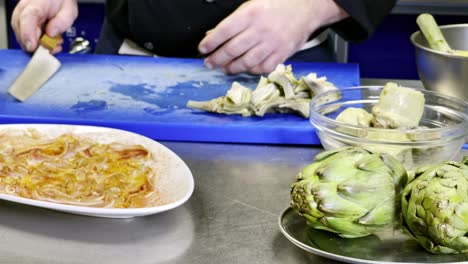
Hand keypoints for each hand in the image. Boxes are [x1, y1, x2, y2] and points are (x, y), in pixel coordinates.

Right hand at [11, 0, 77, 52]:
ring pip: (22, 38)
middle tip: (54, 46)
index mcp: (35, 5)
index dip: (28, 35)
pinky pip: (26, 38)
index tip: (33, 47)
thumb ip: (62, 22)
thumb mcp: (69, 10)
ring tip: (55, 42)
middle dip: (37, 45)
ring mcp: (21, 18)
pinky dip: (37, 43)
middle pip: (22, 32)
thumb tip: (51, 34)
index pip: (26, 19)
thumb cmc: (61, 1)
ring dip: (38, 45)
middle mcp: (24, 10)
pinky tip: (49, 41)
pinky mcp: (23, 24)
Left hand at [198, 0, 347, 74]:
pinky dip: (252, 71)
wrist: (306, 7)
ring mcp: (272, 44)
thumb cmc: (276, 5)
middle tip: (209, 63)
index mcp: (250, 14)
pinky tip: (245, 69)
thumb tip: (214, 36)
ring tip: (225, 68)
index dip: (211, 43)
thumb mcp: (252, 5)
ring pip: (246, 62)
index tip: (203, 49)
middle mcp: (260, 30)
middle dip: (217, 59)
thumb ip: (234, 22)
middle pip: (232, 50)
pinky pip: (263, 68)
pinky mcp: (282, 54)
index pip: (224, 31)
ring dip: (232, 68)